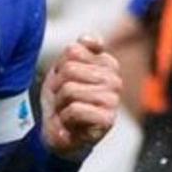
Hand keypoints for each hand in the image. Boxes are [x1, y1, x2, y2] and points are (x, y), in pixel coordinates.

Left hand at [40, 35, 121, 158]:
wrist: (57, 132)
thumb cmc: (61, 100)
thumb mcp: (62, 69)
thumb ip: (77, 50)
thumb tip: (88, 39)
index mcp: (106, 63)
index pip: (73, 51)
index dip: (59, 67)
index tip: (64, 81)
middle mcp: (114, 79)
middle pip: (70, 69)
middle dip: (58, 87)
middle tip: (63, 100)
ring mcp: (113, 99)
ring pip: (70, 89)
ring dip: (60, 104)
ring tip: (66, 111)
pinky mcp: (108, 119)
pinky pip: (75, 109)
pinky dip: (65, 118)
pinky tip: (71, 123)